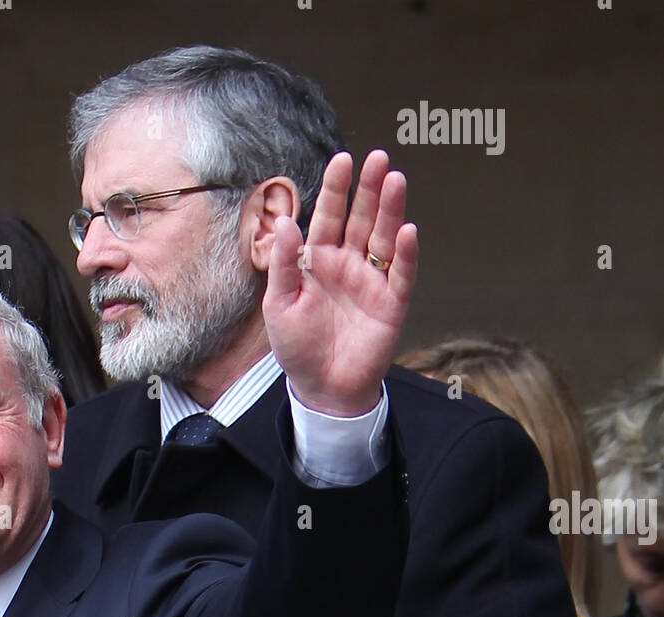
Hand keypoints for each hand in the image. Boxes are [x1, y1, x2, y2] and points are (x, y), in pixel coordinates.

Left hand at [262, 149, 418, 416]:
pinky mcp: (391, 304)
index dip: (336, 189)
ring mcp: (371, 282)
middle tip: (377, 158)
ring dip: (390, 210)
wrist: (322, 388)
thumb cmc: (297, 348)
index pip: (329, 217)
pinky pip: (401, 274)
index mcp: (318, 261)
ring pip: (383, 238)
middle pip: (361, 218)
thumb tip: (285, 221)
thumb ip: (284, 263)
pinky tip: (407, 230)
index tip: (342, 160)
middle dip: (368, 189)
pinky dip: (405, 253)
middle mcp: (348, 265)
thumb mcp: (279, 304)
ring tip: (394, 180)